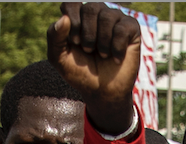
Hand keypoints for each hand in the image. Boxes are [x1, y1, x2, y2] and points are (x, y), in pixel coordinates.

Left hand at [48, 2, 143, 135]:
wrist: (103, 91)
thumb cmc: (80, 72)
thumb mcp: (59, 58)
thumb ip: (54, 36)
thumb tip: (64, 17)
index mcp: (78, 16)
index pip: (72, 3)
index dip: (73, 21)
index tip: (75, 42)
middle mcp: (97, 13)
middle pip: (90, 8)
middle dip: (88, 35)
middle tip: (89, 51)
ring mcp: (115, 19)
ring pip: (107, 16)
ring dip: (102, 42)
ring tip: (103, 55)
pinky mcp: (131, 28)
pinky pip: (122, 28)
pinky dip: (117, 47)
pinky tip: (116, 58)